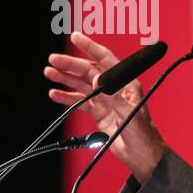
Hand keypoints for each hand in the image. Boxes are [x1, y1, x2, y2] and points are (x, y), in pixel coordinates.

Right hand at [44, 32, 167, 182]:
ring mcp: (105, 100)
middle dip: (70, 64)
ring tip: (50, 73)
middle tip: (53, 60)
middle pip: (88, 71)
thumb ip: (113, 96)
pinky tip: (55, 94)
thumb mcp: (129, 113)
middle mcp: (114, 89)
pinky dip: (67, 97)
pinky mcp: (98, 113)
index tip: (76, 38)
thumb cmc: (143, 133)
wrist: (141, 154)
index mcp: (126, 83)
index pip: (105, 60)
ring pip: (81, 84)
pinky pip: (79, 102)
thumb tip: (97, 80)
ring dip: (65, 78)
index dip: (90, 47)